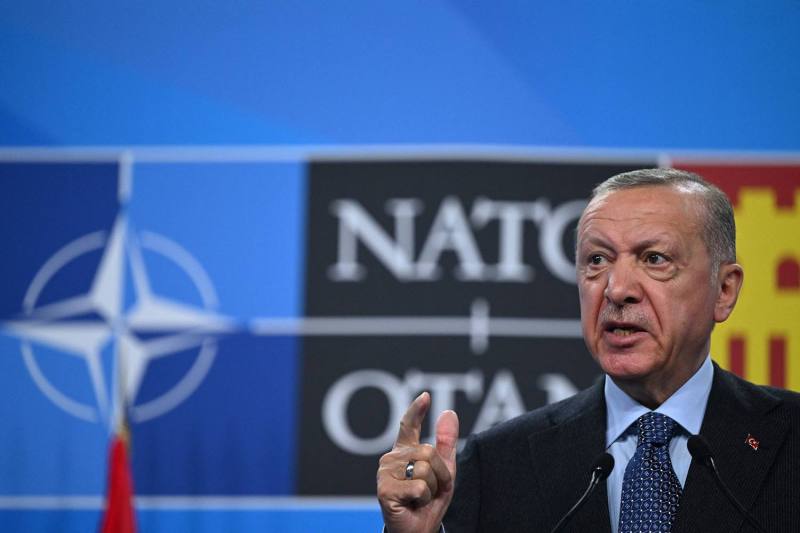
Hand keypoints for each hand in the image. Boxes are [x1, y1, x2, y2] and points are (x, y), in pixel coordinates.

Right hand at [377, 392, 459, 532]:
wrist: (418, 531)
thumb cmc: (428, 502)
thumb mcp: (444, 471)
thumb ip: (445, 443)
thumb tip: (449, 412)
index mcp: (404, 451)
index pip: (408, 425)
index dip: (416, 410)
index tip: (425, 396)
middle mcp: (391, 458)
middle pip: (428, 452)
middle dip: (439, 474)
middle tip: (431, 490)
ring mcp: (385, 473)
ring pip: (424, 469)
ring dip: (432, 489)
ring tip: (421, 499)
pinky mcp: (385, 490)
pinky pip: (419, 487)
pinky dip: (424, 499)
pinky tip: (412, 505)